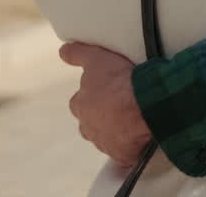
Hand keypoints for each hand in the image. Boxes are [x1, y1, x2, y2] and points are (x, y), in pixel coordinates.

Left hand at [60, 42, 152, 168]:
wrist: (142, 106)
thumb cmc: (118, 82)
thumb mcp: (97, 58)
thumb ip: (78, 54)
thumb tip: (63, 51)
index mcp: (80, 106)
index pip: (80, 102)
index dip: (93, 95)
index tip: (106, 90)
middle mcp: (88, 127)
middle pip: (92, 122)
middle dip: (102, 115)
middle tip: (120, 104)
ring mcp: (105, 143)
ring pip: (108, 137)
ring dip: (117, 129)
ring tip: (134, 118)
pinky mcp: (122, 155)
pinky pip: (126, 151)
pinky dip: (131, 144)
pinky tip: (141, 134)